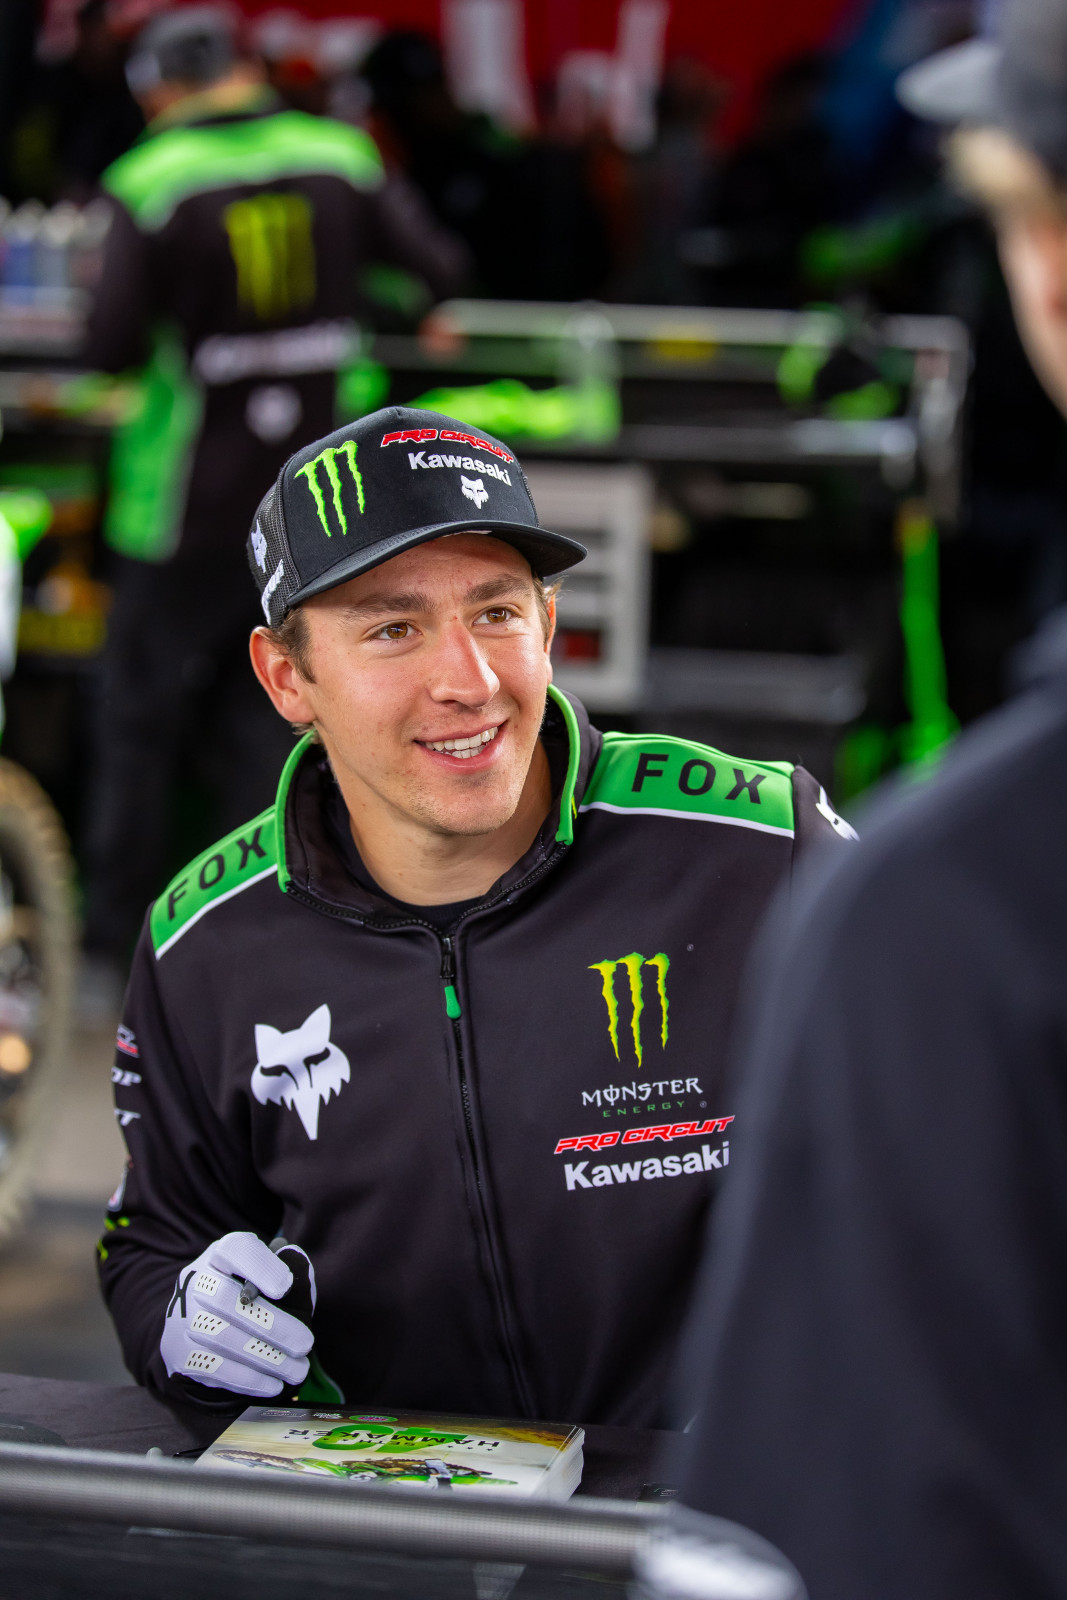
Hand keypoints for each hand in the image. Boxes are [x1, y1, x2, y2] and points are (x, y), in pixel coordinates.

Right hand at [161, 1231, 314, 1396]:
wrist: (205, 1328)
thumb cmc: (253, 1298)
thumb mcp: (271, 1276)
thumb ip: (290, 1268)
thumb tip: (295, 1264)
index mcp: (220, 1254)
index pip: (235, 1249)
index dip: (259, 1267)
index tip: (285, 1288)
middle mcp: (195, 1281)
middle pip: (227, 1300)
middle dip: (272, 1326)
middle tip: (306, 1345)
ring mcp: (182, 1317)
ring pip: (222, 1337)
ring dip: (266, 1358)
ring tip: (298, 1371)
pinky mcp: (179, 1352)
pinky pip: (213, 1368)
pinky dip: (247, 1379)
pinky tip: (273, 1385)